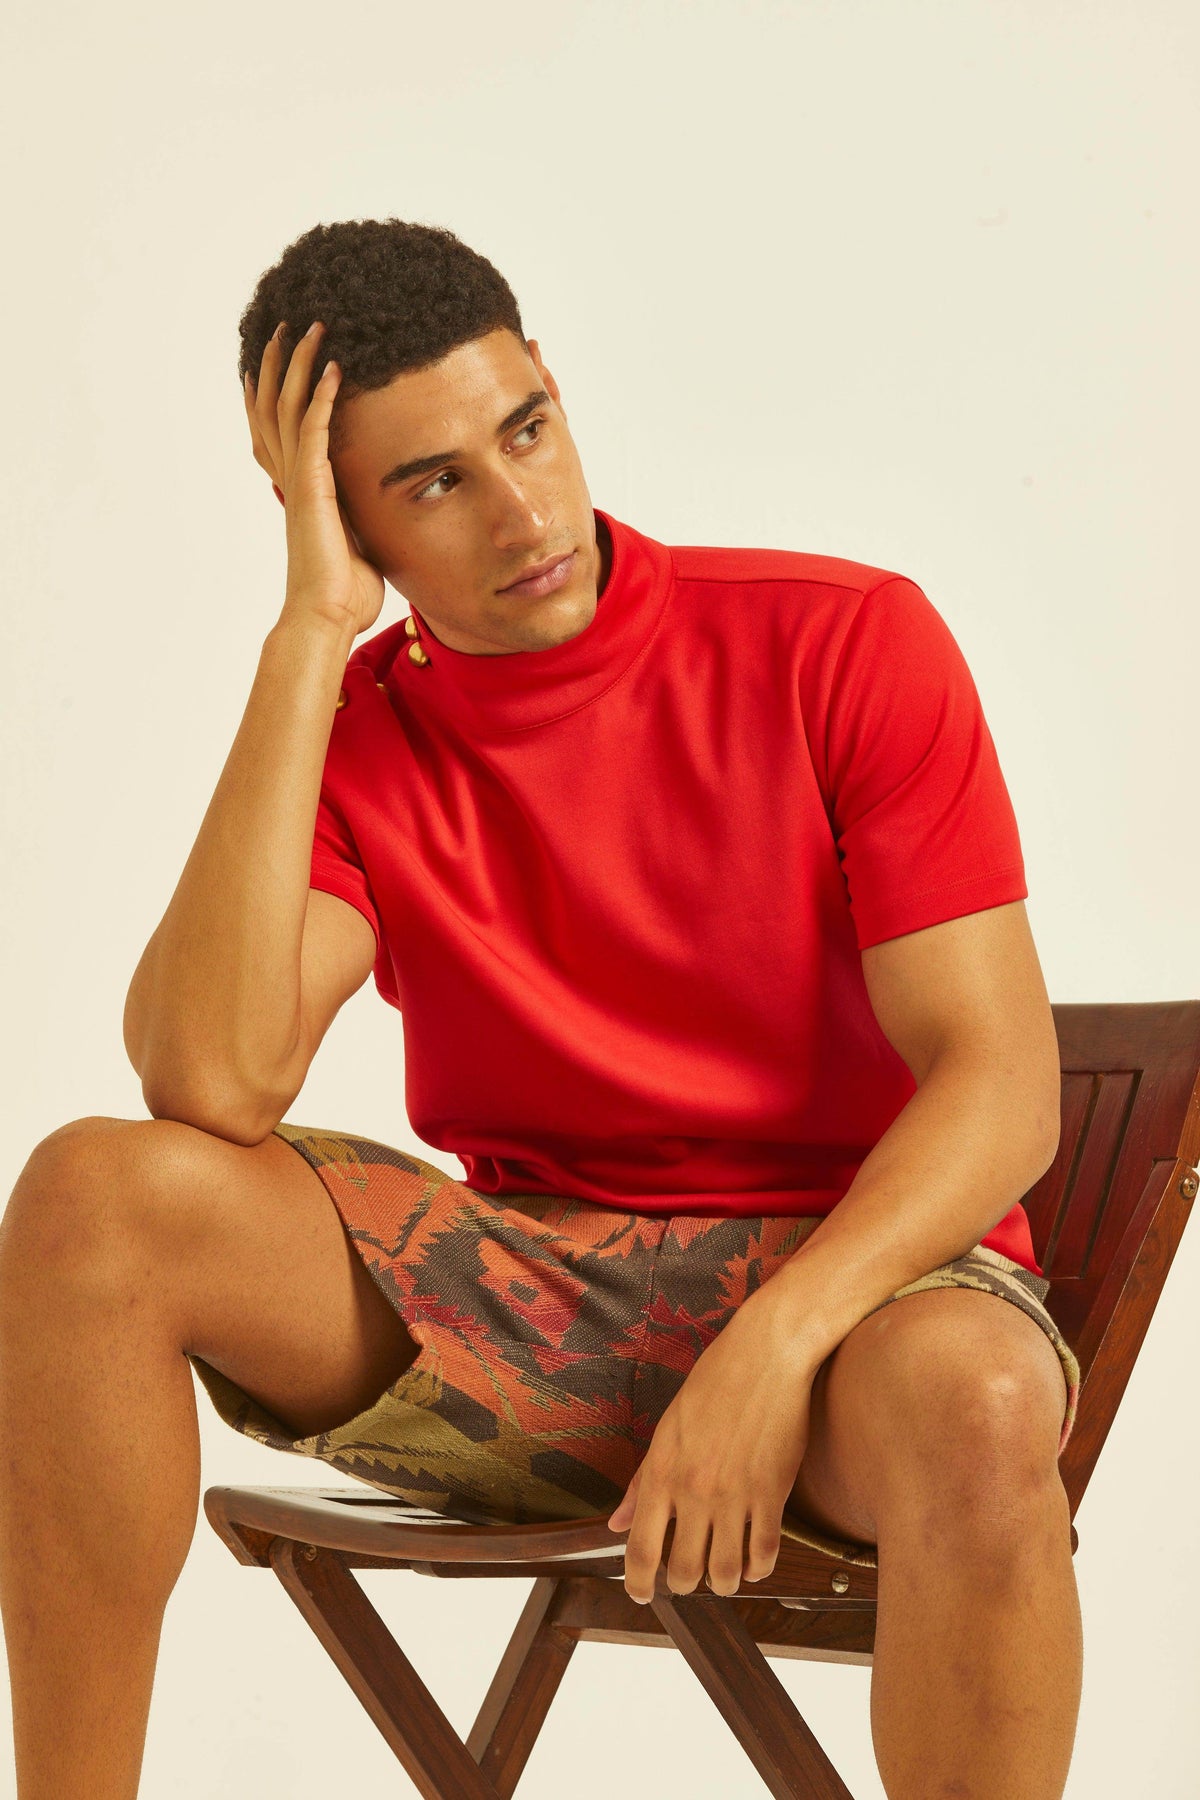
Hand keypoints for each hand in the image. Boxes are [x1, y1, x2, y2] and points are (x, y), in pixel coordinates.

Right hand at [244, 319, 385, 637]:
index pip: (276, 430)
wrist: (327, 616)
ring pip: (286, 407)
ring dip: (298, 365)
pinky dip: (321, 396)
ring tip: (312, 328)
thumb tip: (376, 520)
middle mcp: (291, 480)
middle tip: (287, 325)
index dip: (271, 392)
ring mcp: (299, 482)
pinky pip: (313, 430)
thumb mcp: (356, 545)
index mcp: (299, 492)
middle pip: (271, 406)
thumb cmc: (344, 594)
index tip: (276, 360)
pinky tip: (334, 368)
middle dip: (279, 364)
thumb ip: (359, 521)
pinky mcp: (312, 488)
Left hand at [607, 1281, 819, 1602]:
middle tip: (687, 1578)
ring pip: (725, 1572)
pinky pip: (765, 1554)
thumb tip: (616, 1524)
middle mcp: (695, 1489)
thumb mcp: (668, 1428)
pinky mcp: (774, 1493)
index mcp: (662, 1471)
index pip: (640, 1547)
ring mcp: (735, 1494)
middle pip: (683, 1571)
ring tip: (722, 1575)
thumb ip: (644, 1480)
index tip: (641, 1594)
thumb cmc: (713, 1384)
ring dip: (722, 1583)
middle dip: (682, 1585)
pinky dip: (757, 1568)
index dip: (638, 1582)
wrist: (766, 1354)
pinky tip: (753, 1562)